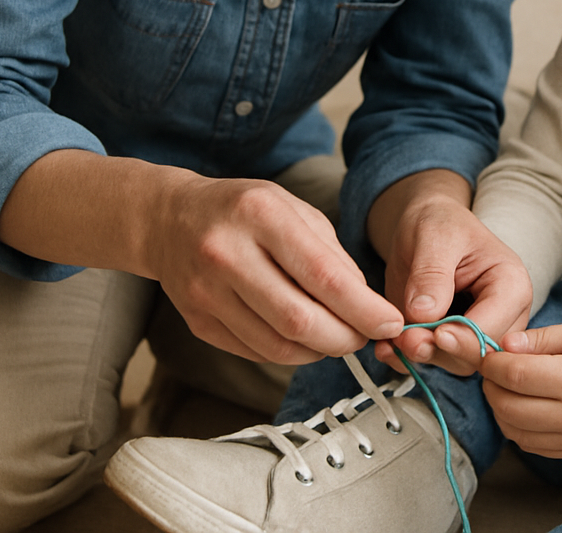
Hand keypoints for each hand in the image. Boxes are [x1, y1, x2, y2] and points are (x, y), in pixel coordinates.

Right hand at [0, 150, 403, 363]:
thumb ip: (330, 252)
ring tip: (342, 339)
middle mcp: (228, 253)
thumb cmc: (244, 210)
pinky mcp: (198, 321)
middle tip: (369, 337)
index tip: (391, 322)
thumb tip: (365, 303)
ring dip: (321, 351)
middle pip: (299, 319)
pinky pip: (256, 352)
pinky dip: (292, 354)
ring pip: (277, 345)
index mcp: (260, 214)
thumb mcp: (293, 208)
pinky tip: (308, 341)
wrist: (170, 219)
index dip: (363, 308)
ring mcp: (206, 292)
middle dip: (346, 337)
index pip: (322, 276)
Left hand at [366, 170, 532, 374]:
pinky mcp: (451, 340)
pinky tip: (387, 348)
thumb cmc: (438, 221)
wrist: (423, 225)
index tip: (433, 333)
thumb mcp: (435, 236)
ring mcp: (476, 331)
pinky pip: (434, 360)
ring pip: (456, 363)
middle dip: (440, 351)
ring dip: (422, 357)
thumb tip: (424, 314)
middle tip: (405, 340)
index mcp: (511, 285)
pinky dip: (408, 359)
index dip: (465, 337)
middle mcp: (502, 315)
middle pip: (479, 354)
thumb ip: (431, 274)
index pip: (495, 326)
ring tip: (391, 342)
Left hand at [453, 322, 561, 457]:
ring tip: (508, 381)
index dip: (489, 361)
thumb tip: (503, 344)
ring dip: (499, 405)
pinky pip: (528, 444)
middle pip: (506, 406)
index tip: (482, 347)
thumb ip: (539, 339)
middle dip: (490, 383)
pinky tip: (522, 401)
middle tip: (494, 363)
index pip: (513, 376)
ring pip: (512, 429)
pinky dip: (515, 424)